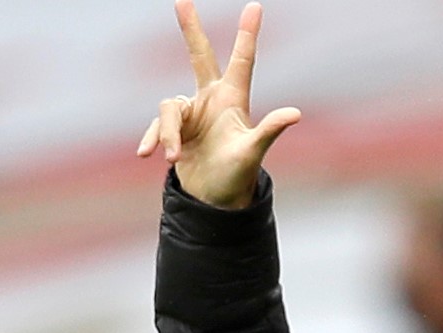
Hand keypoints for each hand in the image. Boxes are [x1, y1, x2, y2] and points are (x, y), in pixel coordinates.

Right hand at [136, 0, 301, 208]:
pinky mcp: (175, 130)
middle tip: (182, 0)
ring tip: (173, 158)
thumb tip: (295, 113)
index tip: (255, 6)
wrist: (216, 203)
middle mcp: (211, 101)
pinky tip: (146, 154)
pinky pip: (157, 126)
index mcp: (233, 100)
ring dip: (169, 133)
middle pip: (200, 56)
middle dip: (191, 29)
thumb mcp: (252, 152)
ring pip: (169, 108)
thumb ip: (269, 130)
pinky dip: (154, 138)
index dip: (247, 34)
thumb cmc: (238, 177)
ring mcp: (192, 114)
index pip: (242, 61)